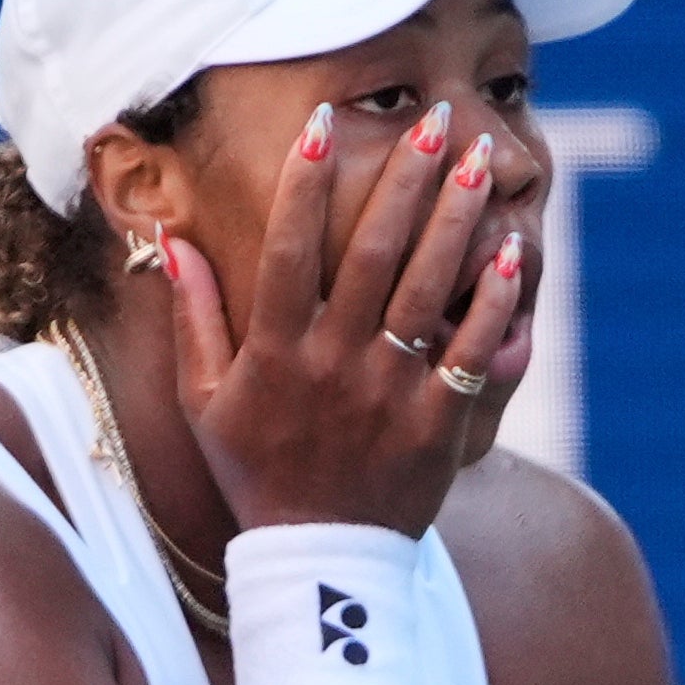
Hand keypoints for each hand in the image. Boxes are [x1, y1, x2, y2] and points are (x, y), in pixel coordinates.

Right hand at [160, 102, 533, 538]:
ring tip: (481, 161)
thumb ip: (193, 318)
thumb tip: (171, 240)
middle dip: (405, 179)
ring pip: (426, 290)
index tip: (323, 120)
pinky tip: (512, 254)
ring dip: (455, 220)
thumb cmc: (256, 472)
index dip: (303, 183)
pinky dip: (494, 305)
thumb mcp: (205, 401)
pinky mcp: (435, 425)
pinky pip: (471, 355)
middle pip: (371, 254)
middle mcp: (331, 364)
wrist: (320, 564)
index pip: (287, 249)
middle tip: (437, 121)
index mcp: (275, 352)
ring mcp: (387, 394)